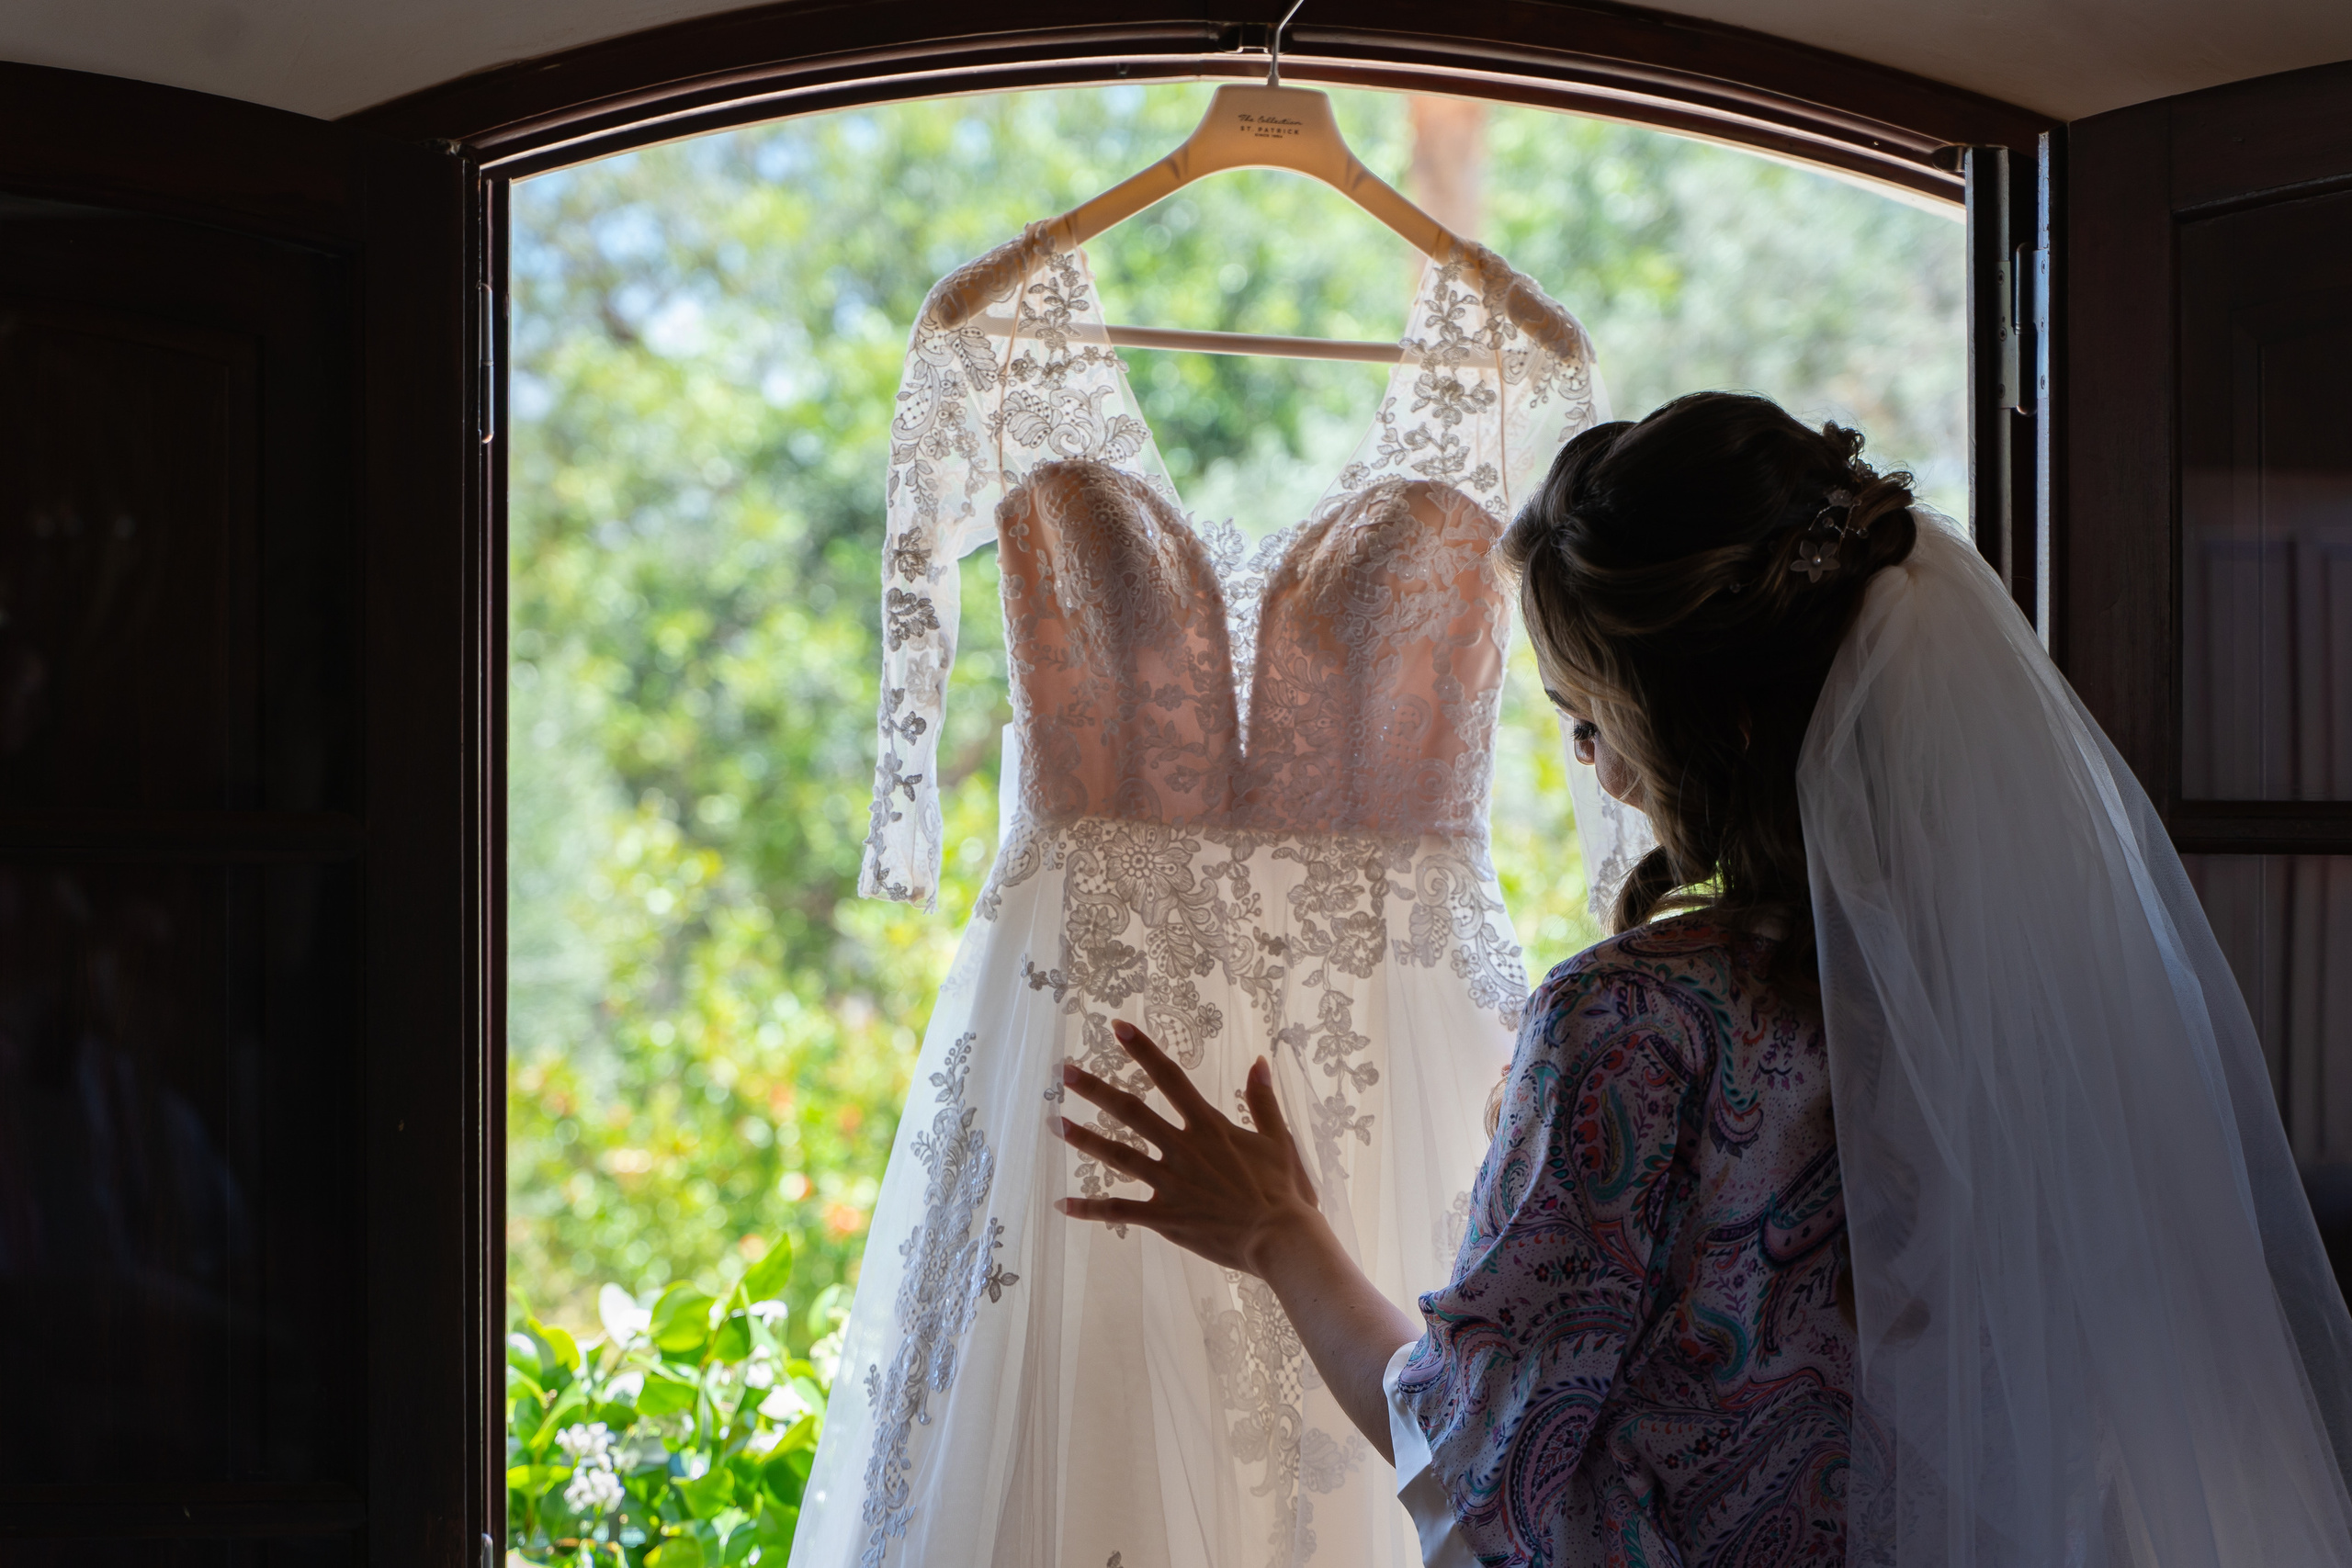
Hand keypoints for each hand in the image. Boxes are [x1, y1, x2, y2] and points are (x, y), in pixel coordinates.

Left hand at [1053, 1019, 1323, 1277]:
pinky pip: (1120, 1211)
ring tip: (1055, 1124)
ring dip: (1085, 1139)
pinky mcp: (1166, 1217)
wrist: (1281, 1239)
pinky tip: (1063, 1204)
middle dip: (1095, 1089)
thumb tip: (1259, 1061)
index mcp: (1209, 1126)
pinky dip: (1090, 1208)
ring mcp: (1171, 1183)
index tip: (1117, 1027)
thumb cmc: (1284, 1191)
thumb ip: (1264, 1100)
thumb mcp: (1279, 1139)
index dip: (1143, 1050)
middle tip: (1063, 1072)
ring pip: (1119, 1156)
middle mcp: (1184, 1148)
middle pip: (1131, 1111)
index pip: (1169, 1078)